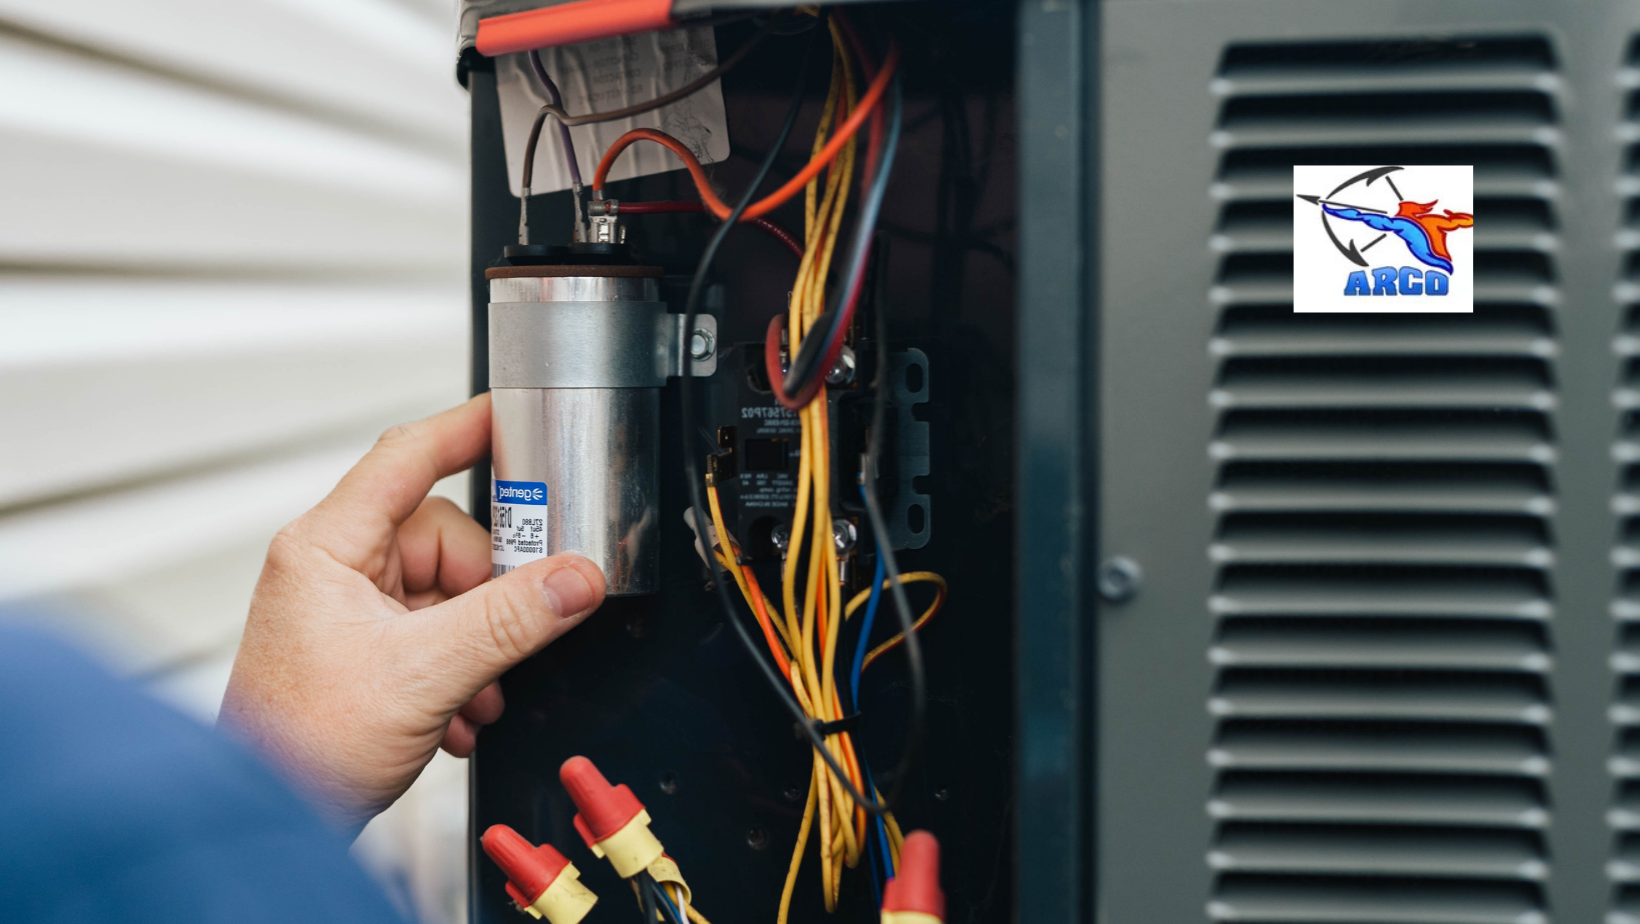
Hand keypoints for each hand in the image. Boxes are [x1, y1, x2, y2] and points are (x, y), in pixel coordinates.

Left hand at [219, 394, 605, 830]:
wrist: (273, 820)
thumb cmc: (301, 745)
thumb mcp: (427, 674)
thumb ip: (511, 621)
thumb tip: (575, 579)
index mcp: (328, 547)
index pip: (409, 457)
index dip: (468, 429)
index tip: (517, 416)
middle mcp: (333, 568)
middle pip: (448, 540)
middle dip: (489, 596)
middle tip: (510, 634)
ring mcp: (347, 611)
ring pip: (448, 594)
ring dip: (478, 645)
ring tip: (473, 694)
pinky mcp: (361, 651)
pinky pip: (434, 633)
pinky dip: (459, 671)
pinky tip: (458, 714)